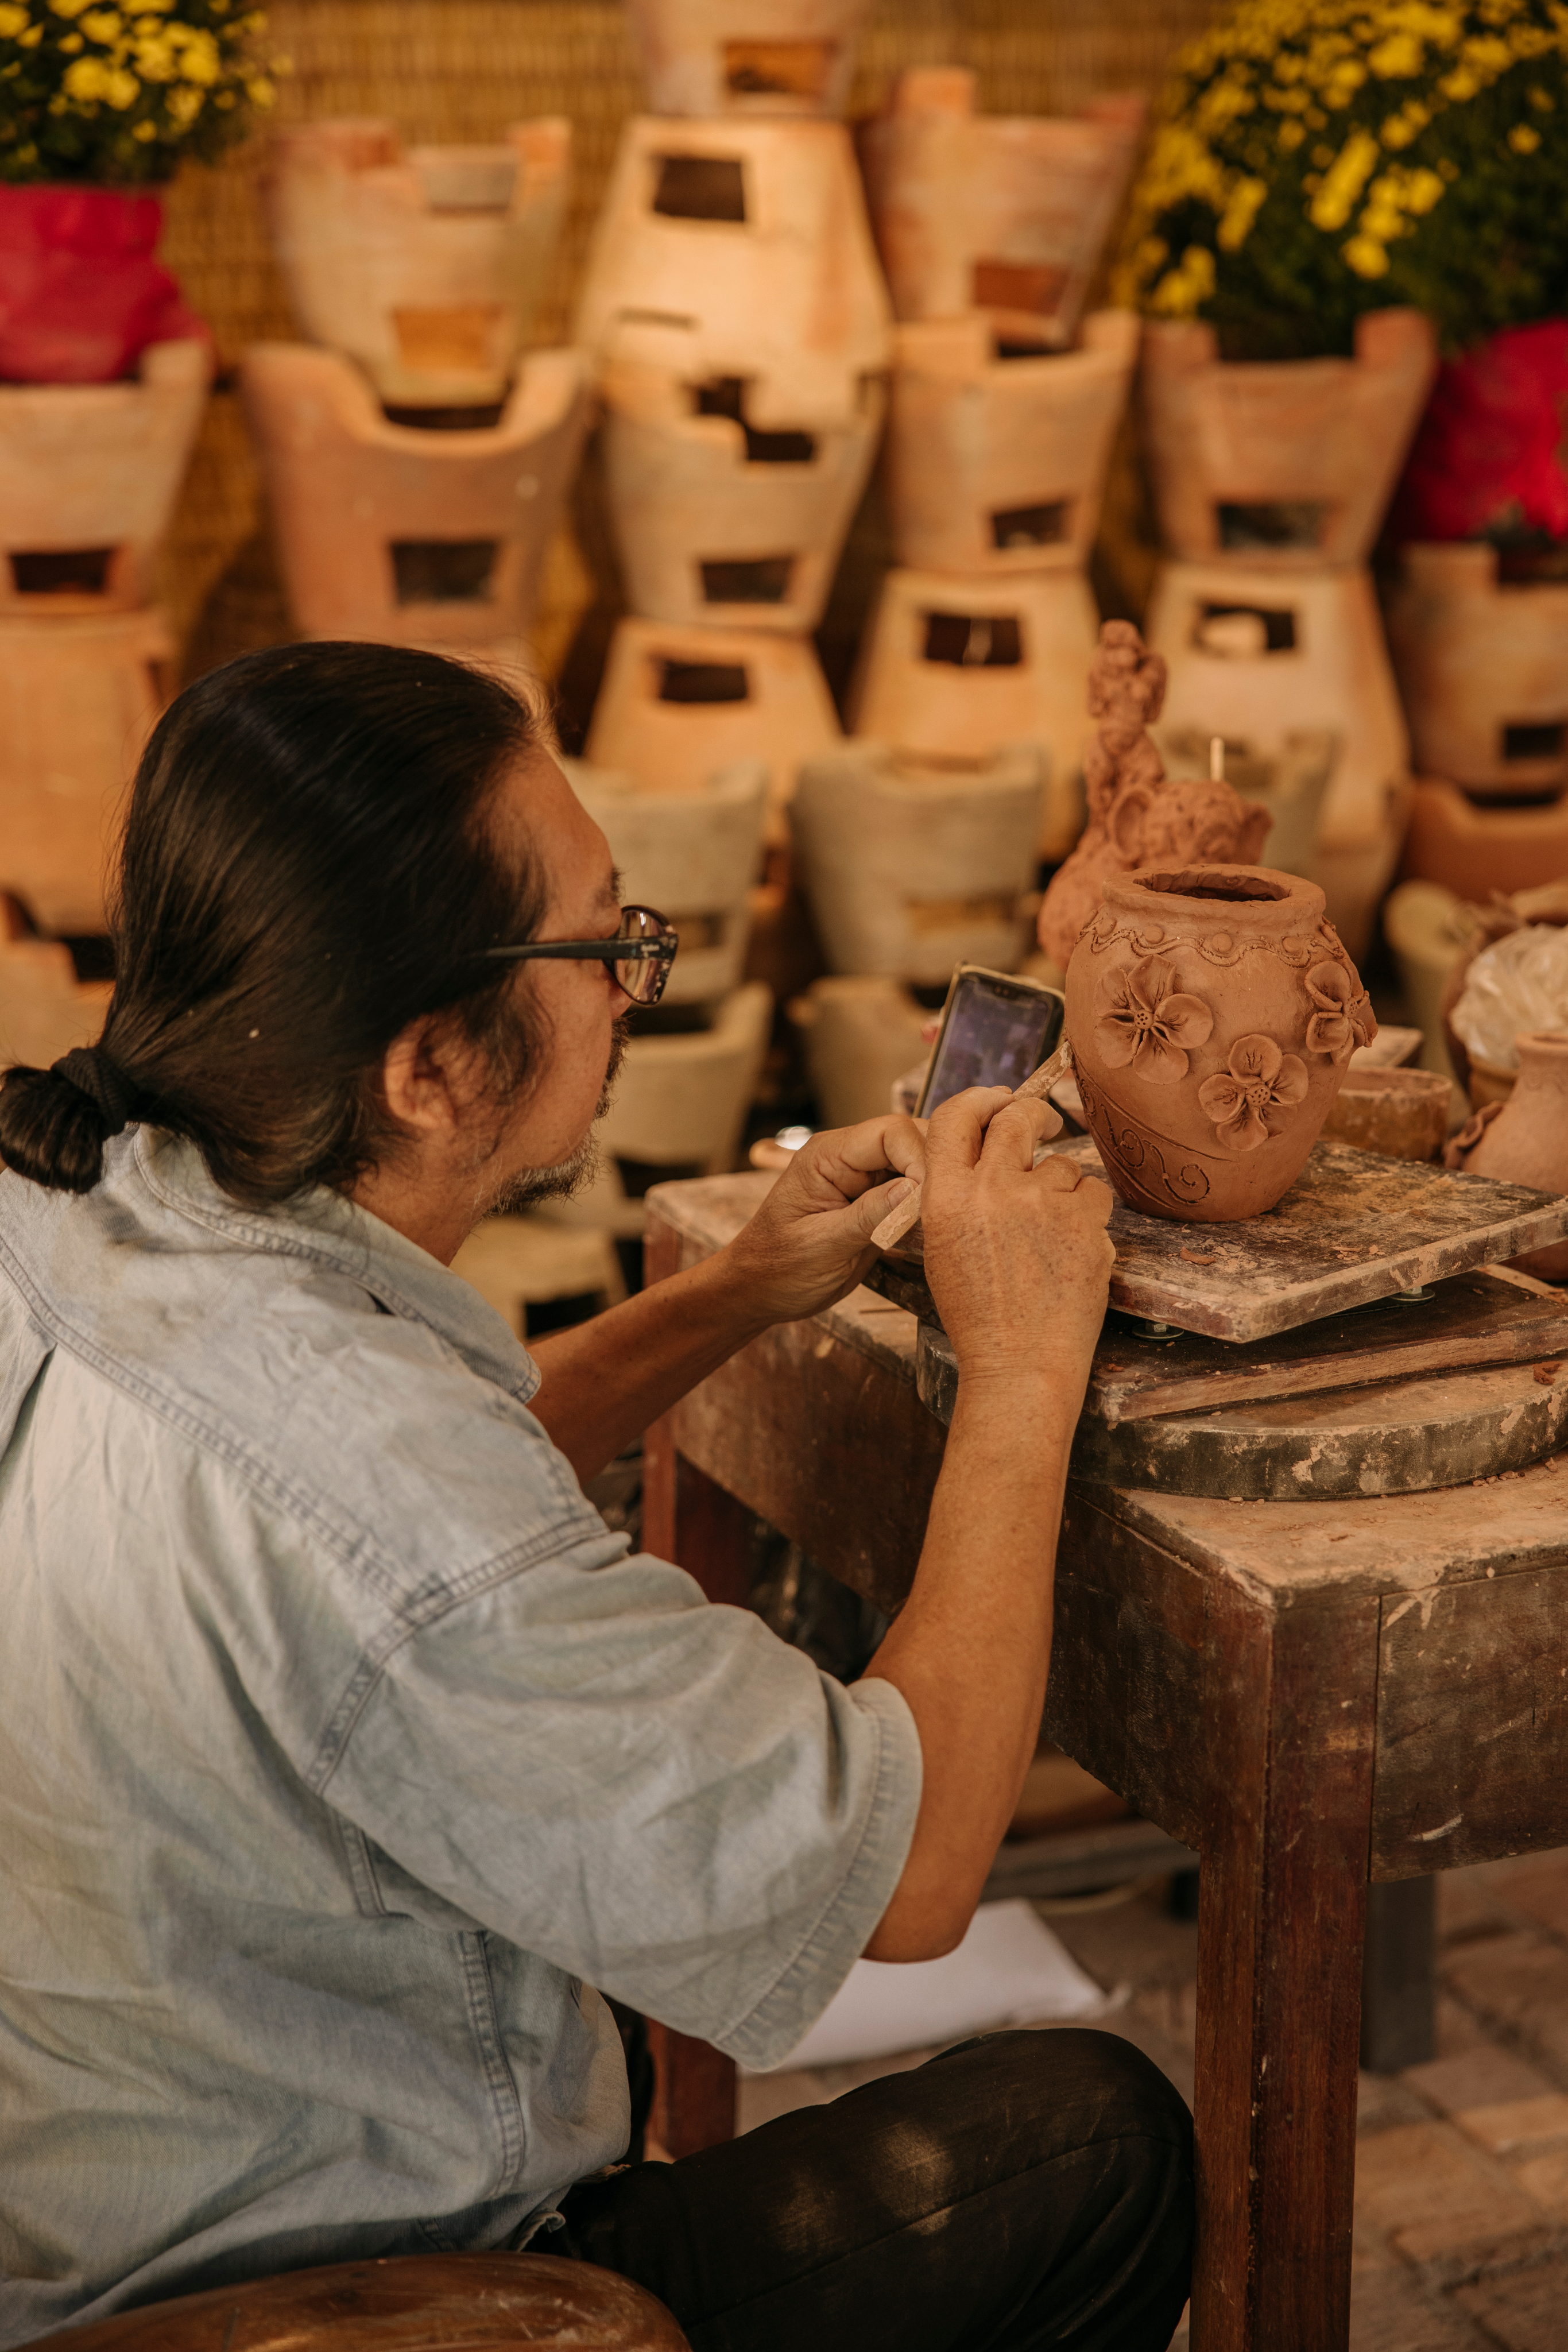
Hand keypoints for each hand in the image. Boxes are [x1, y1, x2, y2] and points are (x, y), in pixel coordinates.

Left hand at [718, 1115, 926, 1326]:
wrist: (760, 1290)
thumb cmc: (777, 1268)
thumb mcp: (821, 1246)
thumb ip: (868, 1216)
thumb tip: (915, 1189)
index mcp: (827, 1156)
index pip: (891, 1132)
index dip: (920, 1158)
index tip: (932, 1197)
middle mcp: (849, 1158)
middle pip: (912, 1140)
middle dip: (935, 1169)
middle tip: (946, 1209)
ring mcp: (864, 1179)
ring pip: (919, 1163)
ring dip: (935, 1187)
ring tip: (944, 1219)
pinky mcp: (877, 1201)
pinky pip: (913, 1191)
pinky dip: (928, 1205)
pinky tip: (934, 1228)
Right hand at [920, 1087, 1114, 1393]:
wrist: (1019, 1364)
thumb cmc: (979, 1314)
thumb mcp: (944, 1247)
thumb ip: (959, 1194)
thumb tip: (987, 1149)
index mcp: (945, 1197)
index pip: (956, 1116)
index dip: (980, 1100)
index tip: (998, 1100)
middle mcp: (991, 1191)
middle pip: (1017, 1118)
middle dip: (1034, 1117)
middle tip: (1045, 1125)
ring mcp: (1042, 1204)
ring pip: (1063, 1166)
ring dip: (1061, 1190)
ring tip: (1050, 1238)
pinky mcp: (1085, 1223)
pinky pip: (1094, 1194)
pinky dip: (1089, 1215)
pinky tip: (1074, 1248)